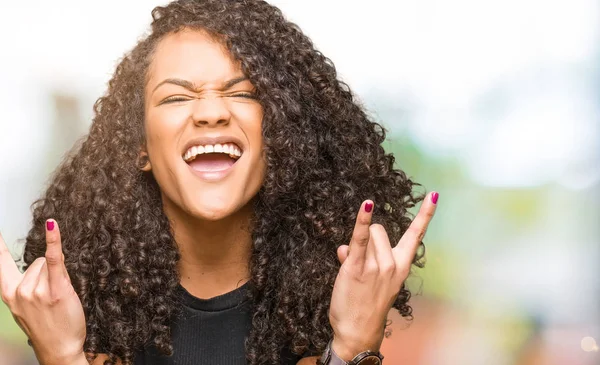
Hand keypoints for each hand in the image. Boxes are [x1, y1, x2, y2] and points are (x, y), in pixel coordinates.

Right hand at [0, 220, 86, 364]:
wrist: (60, 348)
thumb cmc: (47, 326)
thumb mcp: (29, 305)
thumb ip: (30, 283)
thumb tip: (43, 260)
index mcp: (9, 293)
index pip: (1, 263)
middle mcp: (20, 290)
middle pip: (37, 261)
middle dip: (48, 273)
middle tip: (51, 296)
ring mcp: (36, 290)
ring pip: (51, 264)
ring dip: (59, 276)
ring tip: (59, 298)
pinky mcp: (55, 288)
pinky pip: (54, 258)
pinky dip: (53, 240)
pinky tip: (51, 226)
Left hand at [328, 191, 437, 360]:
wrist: (357, 330)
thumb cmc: (364, 305)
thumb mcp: (373, 280)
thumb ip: (364, 258)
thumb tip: (344, 247)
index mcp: (401, 265)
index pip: (415, 235)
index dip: (425, 214)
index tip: (434, 196)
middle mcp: (392, 263)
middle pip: (379, 229)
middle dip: (368, 237)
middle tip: (362, 262)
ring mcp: (377, 266)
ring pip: (366, 234)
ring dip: (355, 244)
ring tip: (352, 267)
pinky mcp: (358, 267)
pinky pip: (359, 238)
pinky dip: (362, 220)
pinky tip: (367, 205)